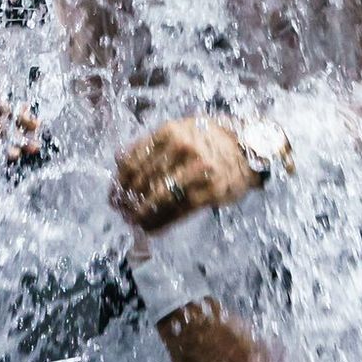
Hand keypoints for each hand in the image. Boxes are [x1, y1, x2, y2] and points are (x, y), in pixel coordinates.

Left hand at [112, 117, 259, 231]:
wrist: (248, 149)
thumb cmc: (209, 141)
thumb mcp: (180, 131)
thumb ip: (151, 144)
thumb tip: (117, 159)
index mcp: (169, 132)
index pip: (133, 160)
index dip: (119, 183)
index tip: (113, 197)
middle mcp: (182, 148)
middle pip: (143, 181)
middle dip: (128, 201)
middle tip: (121, 214)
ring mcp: (197, 170)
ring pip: (158, 197)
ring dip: (142, 215)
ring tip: (134, 224)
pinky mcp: (210, 191)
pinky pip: (178, 211)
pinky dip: (161, 223)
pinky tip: (151, 230)